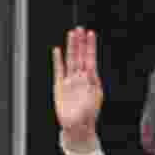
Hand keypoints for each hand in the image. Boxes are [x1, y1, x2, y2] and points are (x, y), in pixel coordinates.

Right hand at [52, 27, 103, 142]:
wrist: (78, 125)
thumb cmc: (89, 113)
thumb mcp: (96, 96)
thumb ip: (94, 82)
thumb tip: (91, 73)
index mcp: (91, 78)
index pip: (90, 57)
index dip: (90, 46)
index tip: (90, 34)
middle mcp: (80, 77)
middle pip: (80, 55)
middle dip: (80, 42)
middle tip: (79, 28)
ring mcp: (70, 80)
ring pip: (70, 60)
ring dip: (71, 47)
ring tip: (71, 34)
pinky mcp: (60, 86)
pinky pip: (58, 70)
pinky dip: (57, 60)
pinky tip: (57, 50)